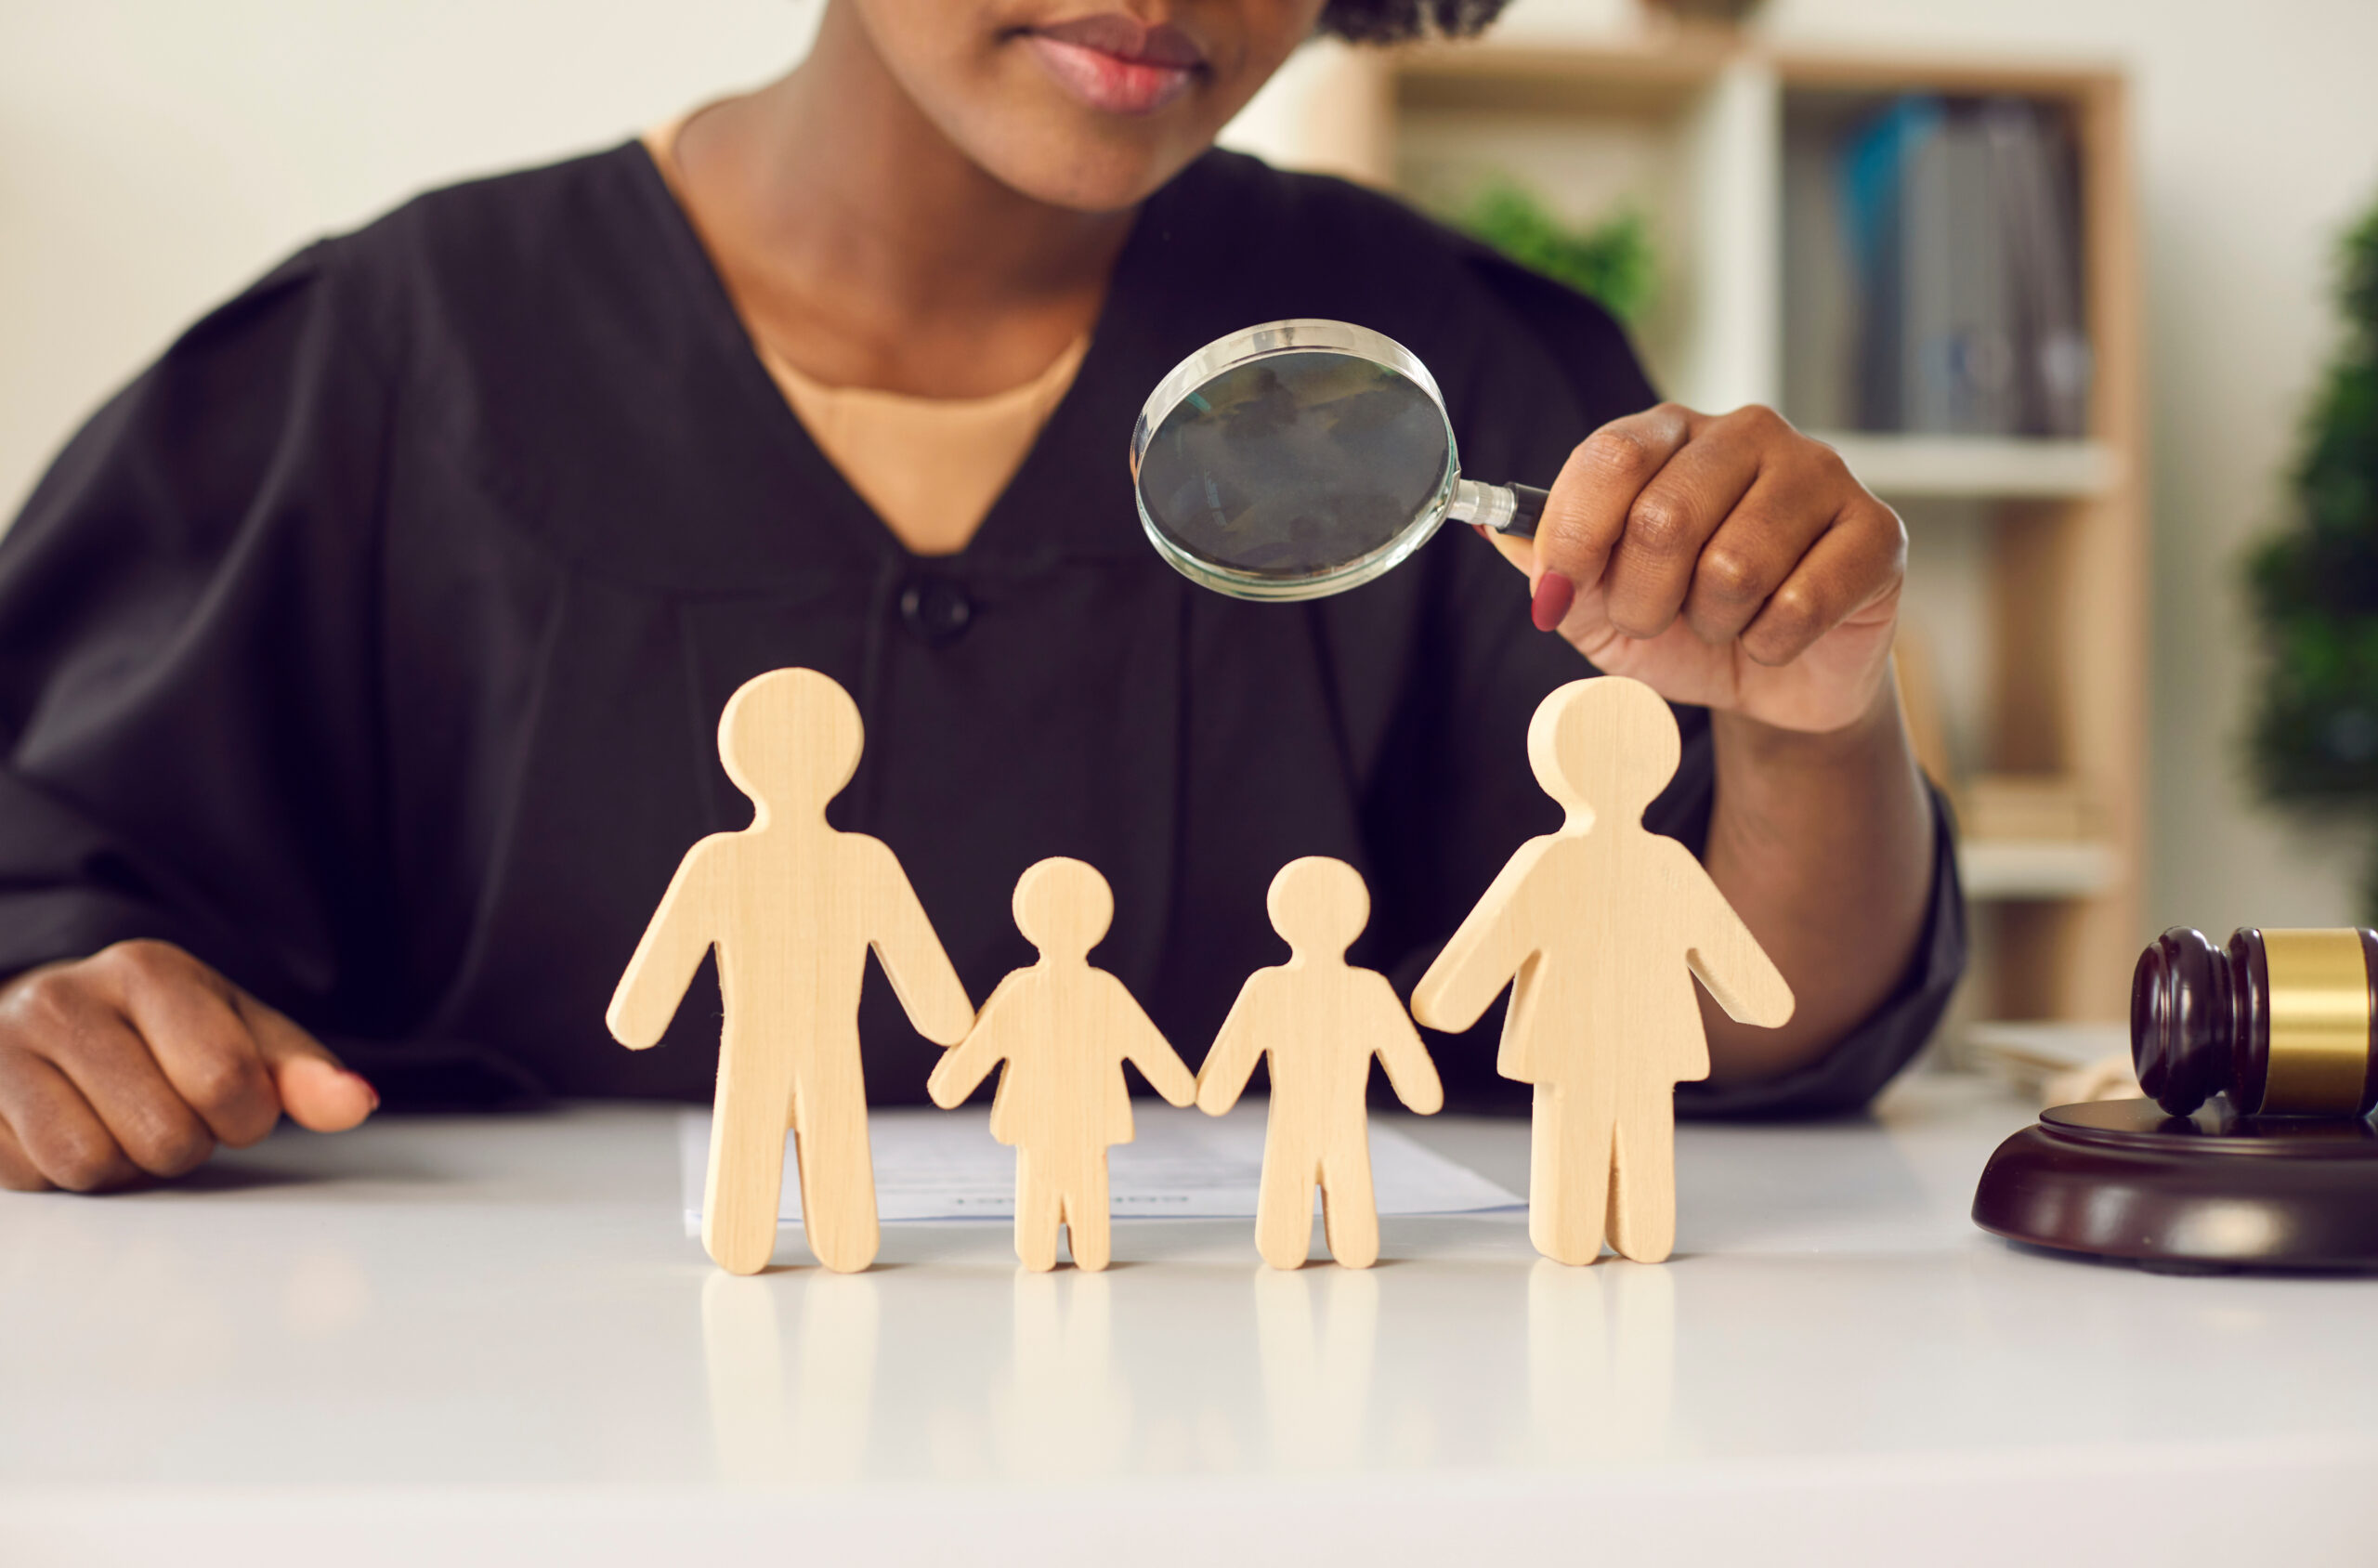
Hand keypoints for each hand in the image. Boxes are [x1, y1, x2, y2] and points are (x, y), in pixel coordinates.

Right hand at [0, 940, 376, 1192]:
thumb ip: (300, 1071)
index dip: (246, 1117)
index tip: (234, 1103)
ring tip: (120, 1122)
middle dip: (184, 1144)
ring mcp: (2, 1049)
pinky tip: (71, 1129)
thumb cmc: (159, 1031)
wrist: (41, 1017)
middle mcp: (65, 999)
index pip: (227, 1080)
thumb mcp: (239, 1032)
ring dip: (124, 1167)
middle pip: (165, 1135)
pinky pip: (37, 1178)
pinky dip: (66, 1174)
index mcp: (149, 970)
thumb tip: (355, 1102)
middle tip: (168, 1112)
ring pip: (92, 1165)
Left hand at [1483, 404, 1904, 733]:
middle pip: (1664, 516)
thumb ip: (1549, 565)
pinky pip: (1800, 603)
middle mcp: (1746, 434)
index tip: (1559, 596)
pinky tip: (1778, 635)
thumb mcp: (1596, 606)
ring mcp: (1819, 473)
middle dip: (1642, 600)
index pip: (1611, 456)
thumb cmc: (1682, 627)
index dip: (1574, 536)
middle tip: (1655, 620)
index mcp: (1669, 433)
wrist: (1776, 683)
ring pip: (1734, 564)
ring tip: (1724, 621)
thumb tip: (1496, 529)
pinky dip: (1771, 644)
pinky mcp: (1877, 531)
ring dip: (1711, 622)